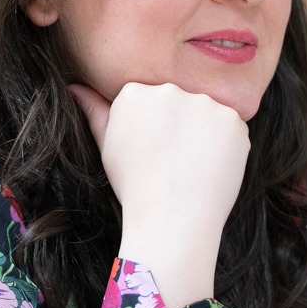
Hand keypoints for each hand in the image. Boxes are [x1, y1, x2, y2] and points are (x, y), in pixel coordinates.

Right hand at [68, 81, 249, 307]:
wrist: (171, 220)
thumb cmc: (134, 186)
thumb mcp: (107, 147)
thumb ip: (94, 111)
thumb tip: (74, 87)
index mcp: (134, 92)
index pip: (151, 100)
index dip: (154, 130)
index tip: (153, 154)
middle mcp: (169, 90)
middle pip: (179, 102)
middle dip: (180, 127)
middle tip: (175, 162)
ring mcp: (204, 103)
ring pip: (207, 113)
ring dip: (204, 134)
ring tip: (192, 166)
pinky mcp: (233, 120)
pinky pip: (231, 127)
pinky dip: (225, 145)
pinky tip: (211, 167)